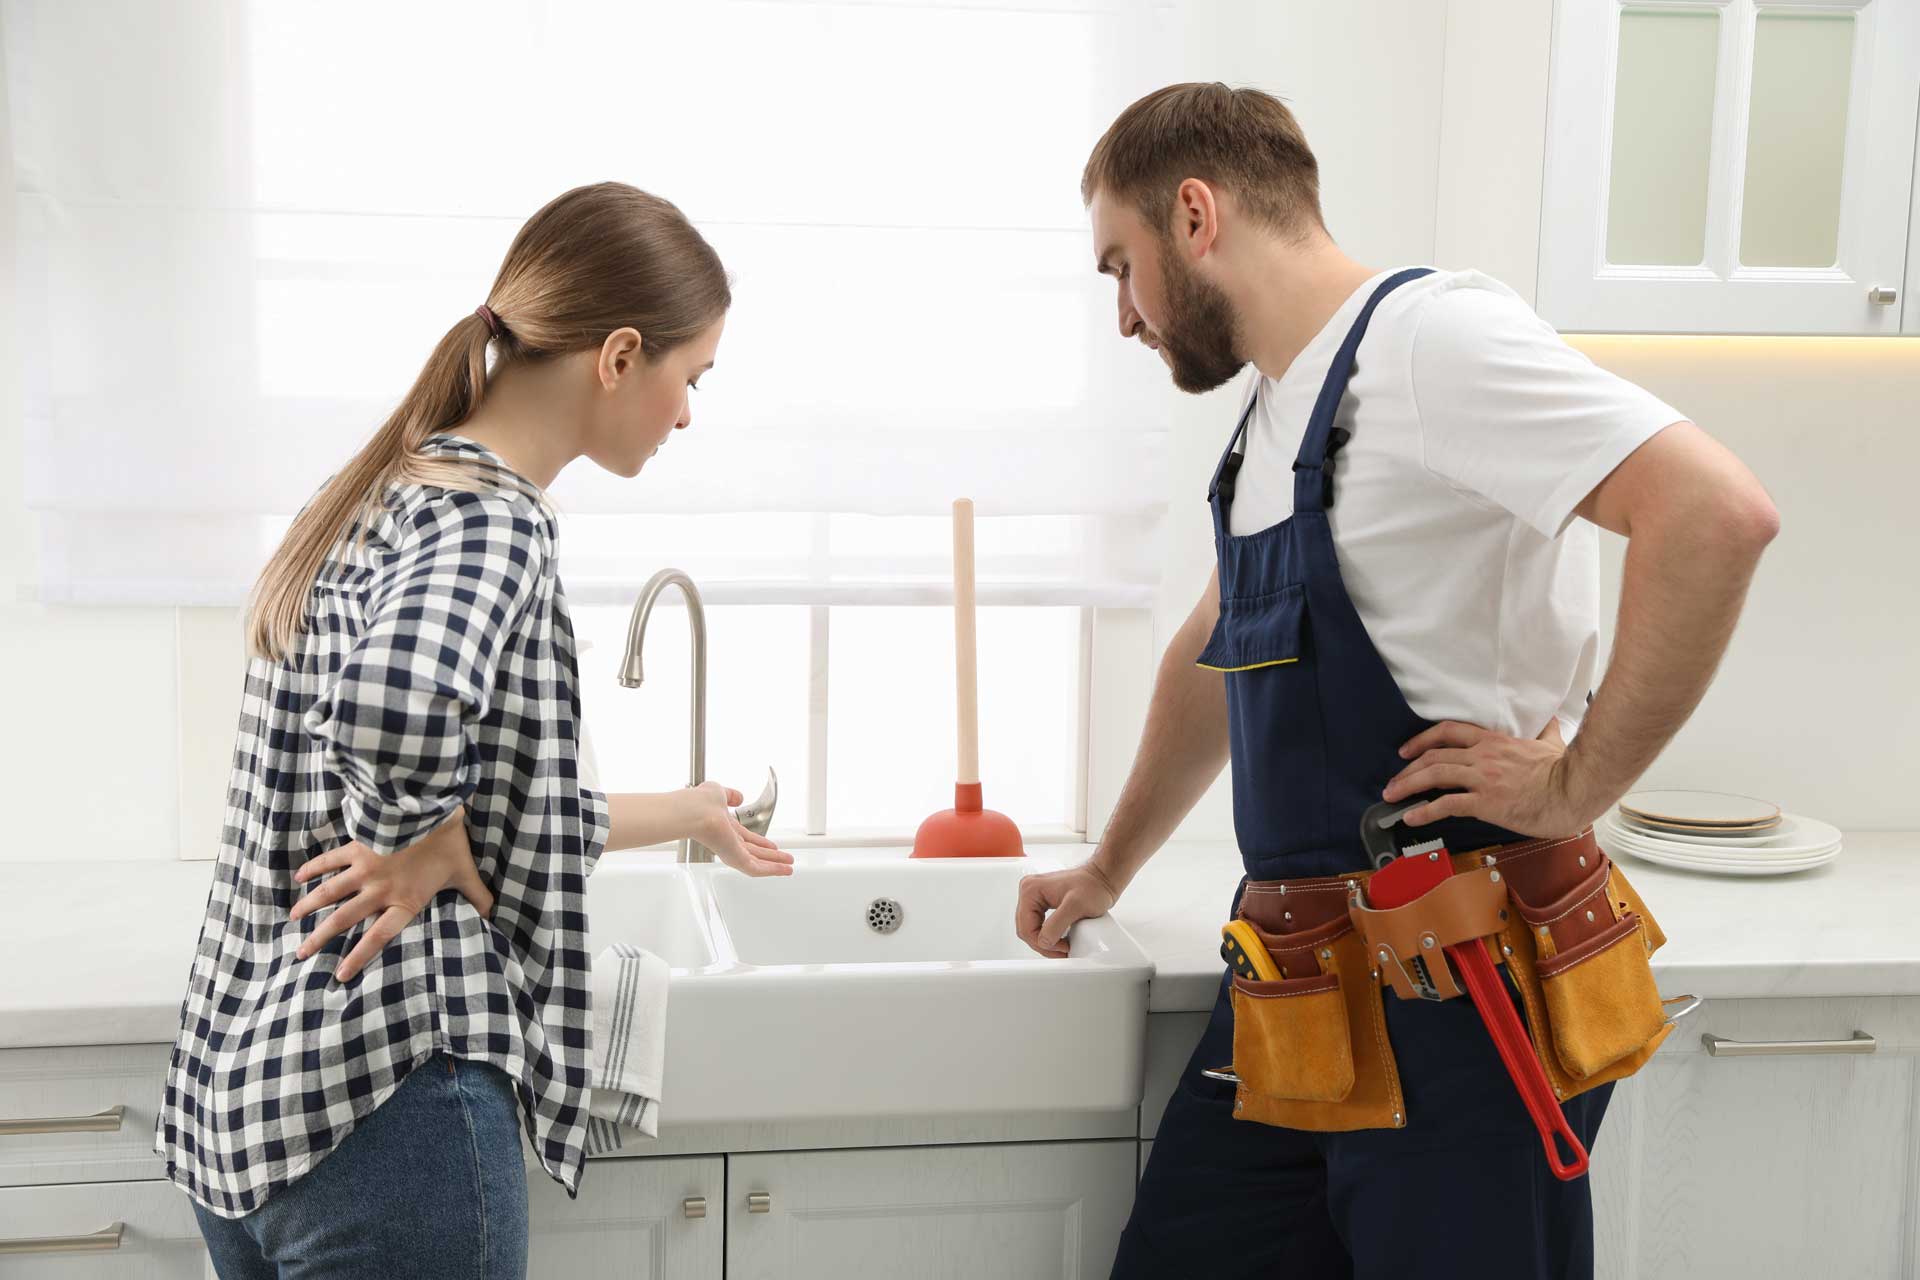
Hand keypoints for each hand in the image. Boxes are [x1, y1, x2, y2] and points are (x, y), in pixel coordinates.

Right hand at [290, 809, 493, 982]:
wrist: (430, 808)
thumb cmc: (450, 843)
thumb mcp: (466, 873)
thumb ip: (477, 897)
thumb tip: (493, 914)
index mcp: (405, 901)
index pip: (378, 937)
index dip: (359, 957)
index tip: (339, 975)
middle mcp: (379, 890)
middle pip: (343, 920)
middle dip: (320, 938)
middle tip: (300, 954)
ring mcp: (365, 868)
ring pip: (329, 893)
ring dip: (309, 906)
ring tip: (292, 920)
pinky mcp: (358, 846)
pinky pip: (330, 861)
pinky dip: (313, 868)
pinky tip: (298, 878)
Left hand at [678, 781, 793, 876]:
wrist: (693, 811)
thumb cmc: (700, 802)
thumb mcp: (719, 792)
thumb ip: (730, 795)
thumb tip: (739, 797)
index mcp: (725, 827)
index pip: (746, 838)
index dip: (761, 842)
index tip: (772, 845)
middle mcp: (728, 841)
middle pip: (754, 852)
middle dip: (771, 856)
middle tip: (785, 860)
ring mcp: (731, 851)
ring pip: (757, 863)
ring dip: (775, 866)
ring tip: (789, 868)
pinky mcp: (735, 859)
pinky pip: (756, 868)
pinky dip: (772, 870)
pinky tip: (784, 871)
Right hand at [1014, 861, 1119, 958]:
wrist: (1102, 878)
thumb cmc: (1093, 885)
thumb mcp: (1075, 906)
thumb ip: (1056, 924)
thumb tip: (1044, 941)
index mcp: (1031, 890)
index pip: (1026, 928)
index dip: (1042, 943)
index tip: (1061, 947)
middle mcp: (1030, 892)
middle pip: (1026, 930)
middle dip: (1043, 944)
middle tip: (1061, 950)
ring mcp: (1035, 897)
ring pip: (1031, 929)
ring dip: (1045, 942)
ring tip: (1062, 946)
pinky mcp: (1043, 903)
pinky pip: (1038, 925)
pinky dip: (1048, 935)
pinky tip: (1059, 939)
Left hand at [1383, 718, 1593, 839]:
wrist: (1574, 790)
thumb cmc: (1565, 770)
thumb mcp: (1552, 742)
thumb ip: (1545, 731)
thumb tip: (1551, 720)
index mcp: (1493, 740)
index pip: (1448, 732)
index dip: (1422, 740)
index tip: (1407, 751)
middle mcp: (1482, 756)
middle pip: (1433, 756)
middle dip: (1407, 770)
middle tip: (1393, 782)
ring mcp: (1482, 778)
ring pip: (1434, 776)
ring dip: (1407, 786)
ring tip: (1391, 797)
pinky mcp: (1485, 802)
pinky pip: (1446, 805)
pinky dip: (1424, 811)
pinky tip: (1410, 817)